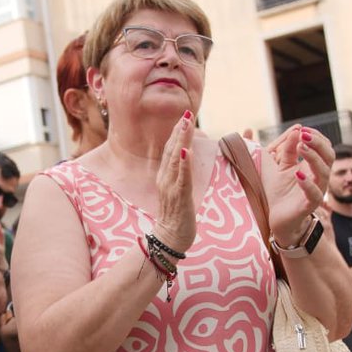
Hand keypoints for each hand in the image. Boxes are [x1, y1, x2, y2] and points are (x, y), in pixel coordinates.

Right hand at [151, 112, 196, 252]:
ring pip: (176, 159)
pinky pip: (182, 178)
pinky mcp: (179, 198)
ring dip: (182, 140)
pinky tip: (187, 151)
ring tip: (187, 124)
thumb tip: (185, 161)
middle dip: (179, 131)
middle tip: (186, 112)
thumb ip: (179, 176)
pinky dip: (184, 164)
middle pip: (172, 150)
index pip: (171, 150)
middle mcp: (165, 179)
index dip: (177, 133)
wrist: (169, 238)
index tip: (184, 117)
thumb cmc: (176, 216)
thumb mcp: (177, 191)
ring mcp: (171, 188)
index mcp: (165, 176)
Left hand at [262, 125, 330, 244]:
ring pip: (324, 172)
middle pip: (329, 156)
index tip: (302, 129)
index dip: (316, 136)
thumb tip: (295, 130)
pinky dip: (307, 183)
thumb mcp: (279, 166)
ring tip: (301, 147)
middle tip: (303, 135)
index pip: (324, 147)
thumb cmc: (280, 191)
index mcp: (313, 166)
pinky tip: (298, 174)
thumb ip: (286, 149)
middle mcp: (319, 177)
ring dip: (313, 158)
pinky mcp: (309, 205)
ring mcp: (316, 191)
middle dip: (318, 143)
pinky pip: (315, 194)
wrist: (276, 218)